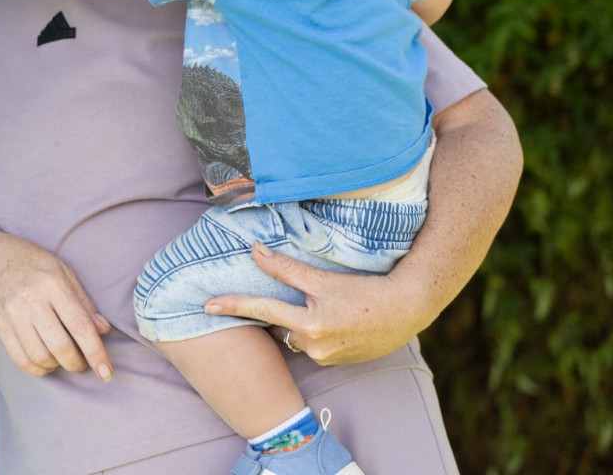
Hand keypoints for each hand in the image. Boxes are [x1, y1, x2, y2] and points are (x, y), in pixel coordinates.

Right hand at [0, 232, 114, 381]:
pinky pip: (21, 360)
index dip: (96, 352)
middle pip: (60, 346)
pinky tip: (46, 361)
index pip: (79, 325)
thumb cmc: (33, 264)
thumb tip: (103, 330)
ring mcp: (12, 314)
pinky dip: (38, 368)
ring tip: (62, 358)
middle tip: (82, 362)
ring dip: (57, 366)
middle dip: (76, 363)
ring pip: (40, 357)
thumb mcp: (62, 271)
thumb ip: (83, 302)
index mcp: (53, 283)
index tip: (107, 373)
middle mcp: (31, 300)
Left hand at [203, 243, 432, 365]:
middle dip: (280, 312)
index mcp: (307, 326)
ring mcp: (326, 358)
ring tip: (324, 305)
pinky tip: (335, 319)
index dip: (232, 305)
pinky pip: (315, 346)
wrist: (406, 310)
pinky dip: (316, 332)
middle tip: (294, 298)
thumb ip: (286, 268)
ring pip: (297, 337)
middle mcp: (312, 347)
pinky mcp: (339, 362)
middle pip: (279, 326)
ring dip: (300, 322)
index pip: (261, 310)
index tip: (205, 305)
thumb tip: (255, 251)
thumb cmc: (365, 291)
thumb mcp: (323, 278)